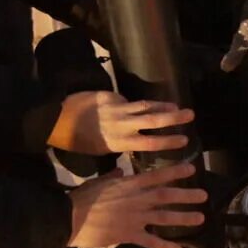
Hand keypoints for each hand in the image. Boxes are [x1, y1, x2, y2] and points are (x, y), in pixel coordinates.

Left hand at [48, 91, 193, 154]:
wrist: (57, 119)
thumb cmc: (78, 141)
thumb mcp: (100, 151)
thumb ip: (120, 147)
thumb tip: (137, 146)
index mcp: (117, 142)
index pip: (148, 142)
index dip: (168, 141)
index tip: (184, 140)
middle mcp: (120, 124)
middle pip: (152, 120)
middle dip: (173, 118)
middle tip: (190, 116)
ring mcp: (116, 108)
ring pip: (145, 105)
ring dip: (164, 105)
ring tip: (179, 106)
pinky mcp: (110, 96)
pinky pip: (130, 100)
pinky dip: (142, 103)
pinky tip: (155, 103)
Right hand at [67, 163, 207, 247]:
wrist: (69, 218)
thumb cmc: (82, 198)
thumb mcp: (98, 182)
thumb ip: (112, 177)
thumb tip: (120, 171)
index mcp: (129, 185)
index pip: (156, 176)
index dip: (174, 172)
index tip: (191, 169)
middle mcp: (136, 200)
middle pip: (165, 196)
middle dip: (186, 195)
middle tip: (204, 196)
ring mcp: (134, 218)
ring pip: (163, 217)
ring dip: (183, 218)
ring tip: (200, 218)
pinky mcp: (128, 235)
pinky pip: (150, 241)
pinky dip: (164, 246)